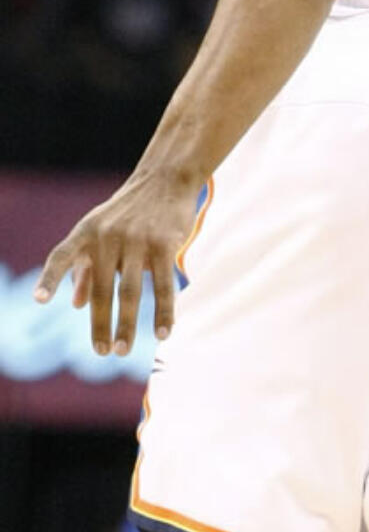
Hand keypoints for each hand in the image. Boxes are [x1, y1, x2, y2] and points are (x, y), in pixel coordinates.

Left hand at [34, 167, 203, 354]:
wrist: (165, 179)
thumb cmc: (130, 212)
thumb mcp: (100, 232)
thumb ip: (86, 267)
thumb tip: (75, 304)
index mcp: (86, 233)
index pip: (61, 256)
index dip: (51, 278)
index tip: (40, 300)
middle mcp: (107, 237)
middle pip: (101, 289)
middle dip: (101, 324)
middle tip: (103, 352)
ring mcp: (136, 240)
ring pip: (130, 292)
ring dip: (127, 325)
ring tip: (124, 351)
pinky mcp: (164, 244)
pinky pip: (162, 285)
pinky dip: (163, 312)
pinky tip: (163, 333)